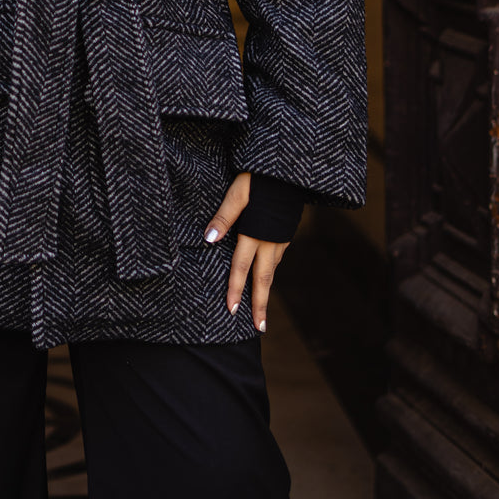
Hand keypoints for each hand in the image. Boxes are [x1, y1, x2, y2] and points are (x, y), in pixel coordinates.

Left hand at [203, 171, 288, 333]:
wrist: (289, 170)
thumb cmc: (259, 178)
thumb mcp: (237, 192)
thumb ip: (224, 216)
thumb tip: (208, 240)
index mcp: (256, 233)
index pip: (242, 267)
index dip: (236, 289)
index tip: (232, 311)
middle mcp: (271, 240)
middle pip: (264, 278)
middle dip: (260, 304)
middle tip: (259, 328)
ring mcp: (281, 238)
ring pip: (272, 270)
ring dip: (265, 290)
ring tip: (260, 308)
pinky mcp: (286, 232)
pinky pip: (277, 258)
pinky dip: (270, 272)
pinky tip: (266, 275)